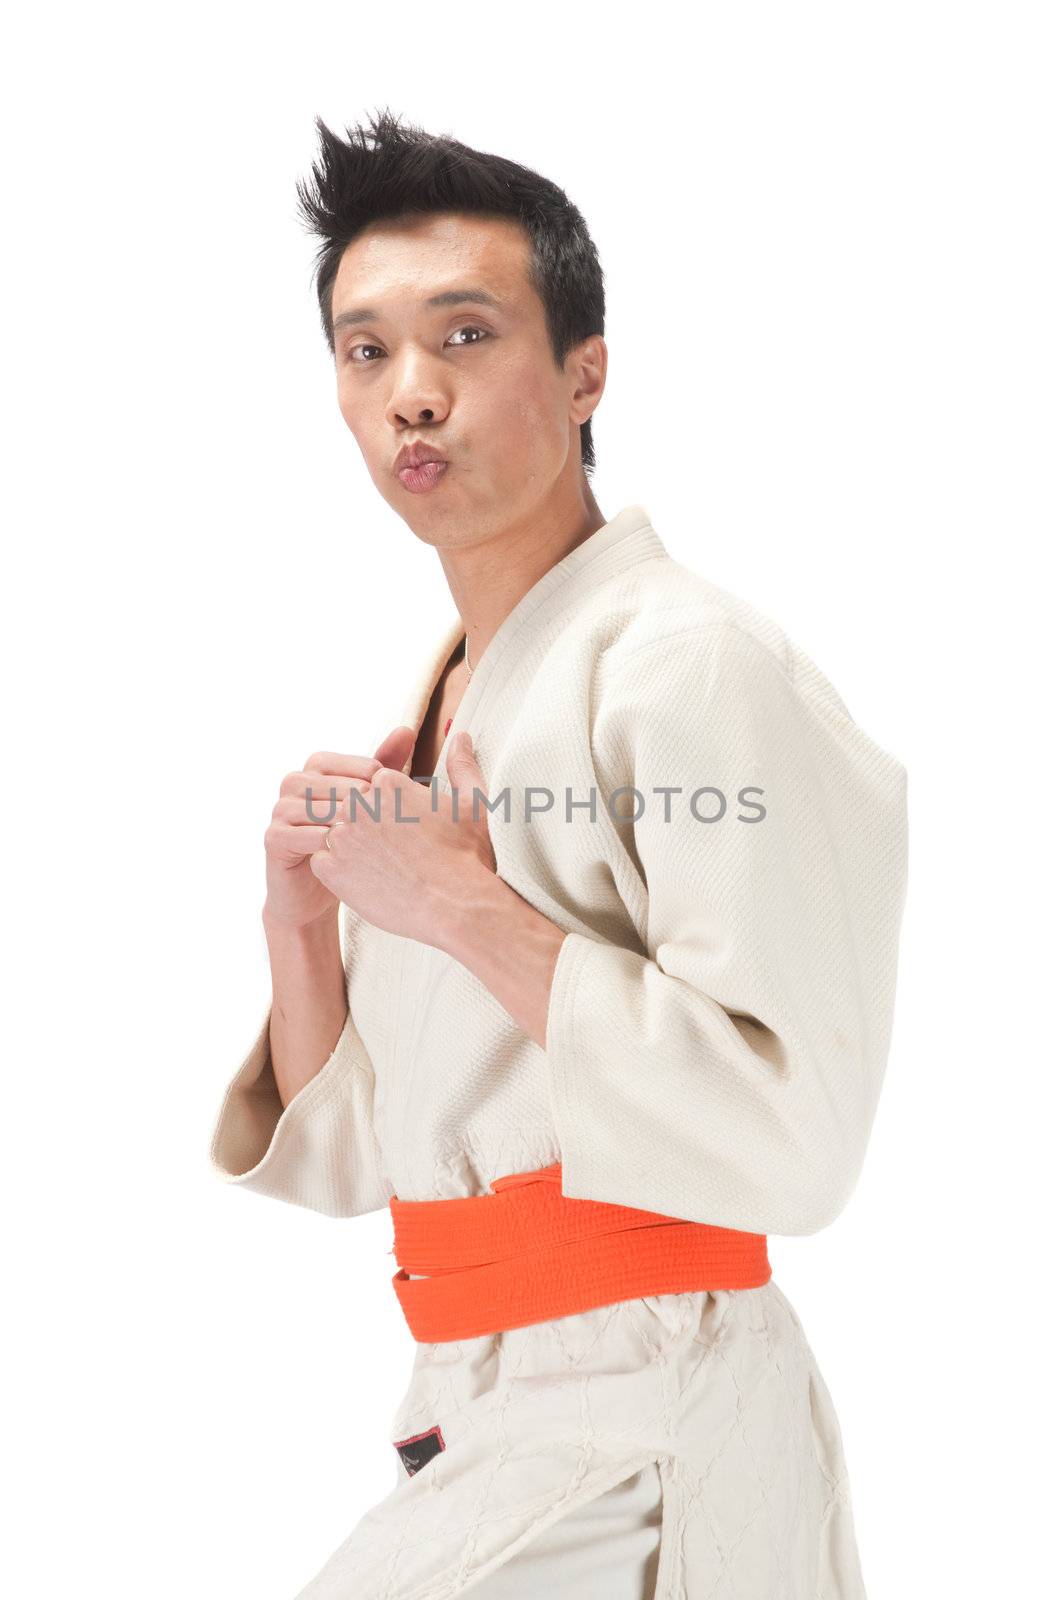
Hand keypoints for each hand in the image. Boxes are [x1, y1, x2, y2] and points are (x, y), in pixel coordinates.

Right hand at [262, 724, 417, 930]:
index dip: (377, 783)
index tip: (397, 804)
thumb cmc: (350, 844)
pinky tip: (347, 854)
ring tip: (370, 837)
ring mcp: (280, 810)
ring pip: (314, 806)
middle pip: (331, 782)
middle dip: (361, 801)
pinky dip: (322, 842)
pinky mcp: (273, 840)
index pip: (351, 764)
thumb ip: (385, 767)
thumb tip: (407, 729)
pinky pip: (296, 834)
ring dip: (343, 821)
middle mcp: (294, 784)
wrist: (317, 895)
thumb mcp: (369, 805)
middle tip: (388, 821)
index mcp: (317, 769)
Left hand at [307, 730, 497, 948]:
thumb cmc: (467, 856)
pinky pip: (320, 862)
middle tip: (393, 851)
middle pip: (349, 808)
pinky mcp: (331, 869)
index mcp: (387, 783)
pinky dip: (338, 872)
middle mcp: (358, 804)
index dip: (389, 809)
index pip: (371, 786)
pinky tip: (365, 881)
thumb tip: (462, 737)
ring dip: (350, 847)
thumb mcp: (472, 803)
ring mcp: (341, 837)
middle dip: (366, 826)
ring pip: (332, 832)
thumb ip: (462, 766)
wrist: (455, 907)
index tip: (406, 830)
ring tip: (379, 866)